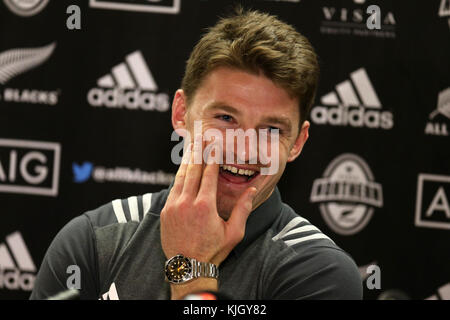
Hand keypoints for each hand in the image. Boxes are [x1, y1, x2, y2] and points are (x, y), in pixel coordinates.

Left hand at [160, 134, 256, 266]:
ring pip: (180, 177)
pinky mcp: (166, 211)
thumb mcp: (234, 232)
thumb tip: (253, 190)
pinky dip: (179, 176)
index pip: (208, 174)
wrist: (188, 267)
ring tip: (191, 147)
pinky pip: (173, 188)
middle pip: (192, 170)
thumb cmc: (214, 251)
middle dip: (198, 152)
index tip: (214, 144)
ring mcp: (173, 206)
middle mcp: (187, 202)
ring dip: (186, 161)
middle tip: (201, 137)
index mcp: (205, 205)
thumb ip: (243, 209)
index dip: (212, 157)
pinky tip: (183, 169)